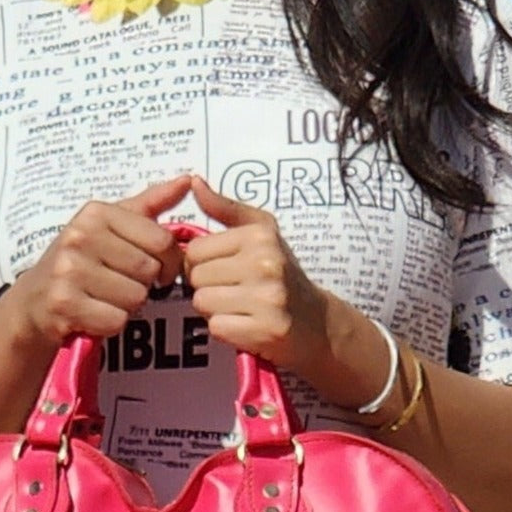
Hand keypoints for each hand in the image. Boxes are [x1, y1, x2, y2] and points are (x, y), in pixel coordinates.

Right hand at [13, 175, 189, 348]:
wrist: (33, 300)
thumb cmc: (80, 262)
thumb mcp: (109, 226)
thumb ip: (149, 205)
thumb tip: (187, 181)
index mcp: (97, 213)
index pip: (162, 240)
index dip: (170, 262)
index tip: (158, 271)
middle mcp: (80, 236)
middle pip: (149, 271)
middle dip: (143, 285)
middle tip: (120, 285)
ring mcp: (69, 270)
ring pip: (135, 298)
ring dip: (126, 306)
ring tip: (104, 298)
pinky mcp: (64, 304)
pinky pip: (116, 320)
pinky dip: (110, 324)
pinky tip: (94, 314)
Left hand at [184, 175, 330, 374]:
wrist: (316, 322)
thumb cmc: (282, 272)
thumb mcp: (261, 231)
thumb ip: (224, 208)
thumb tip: (194, 181)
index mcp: (260, 237)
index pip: (195, 250)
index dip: (200, 263)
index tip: (220, 270)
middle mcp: (265, 264)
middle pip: (196, 278)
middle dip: (207, 287)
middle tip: (232, 291)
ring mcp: (267, 299)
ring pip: (203, 303)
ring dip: (213, 309)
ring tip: (238, 307)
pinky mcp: (265, 330)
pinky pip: (216, 328)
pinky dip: (226, 330)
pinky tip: (245, 324)